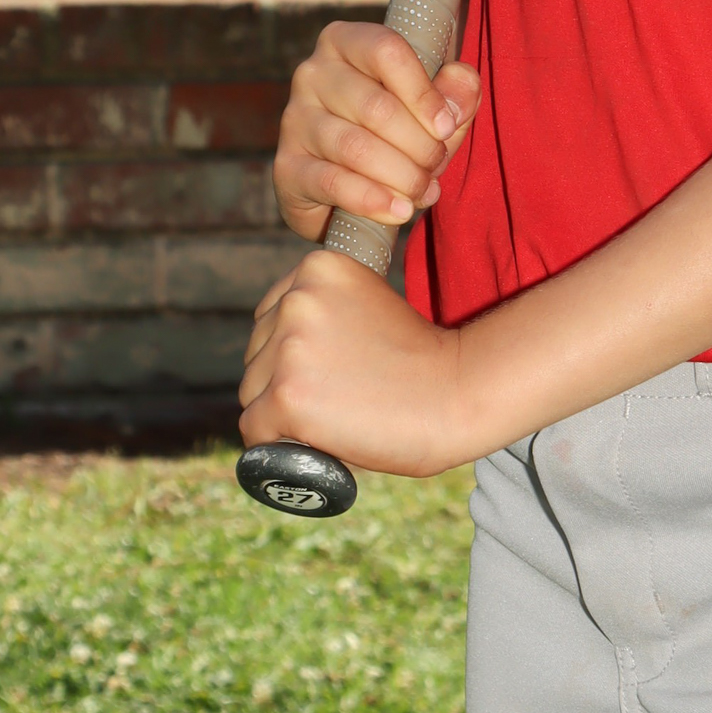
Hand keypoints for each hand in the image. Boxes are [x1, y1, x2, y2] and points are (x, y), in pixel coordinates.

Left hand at [238, 245, 472, 476]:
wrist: (458, 393)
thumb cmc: (422, 360)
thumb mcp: (368, 307)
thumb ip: (326, 313)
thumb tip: (280, 349)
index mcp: (319, 267)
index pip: (271, 316)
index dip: (293, 351)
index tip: (328, 371)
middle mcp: (298, 299)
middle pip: (258, 353)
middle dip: (285, 380)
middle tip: (336, 399)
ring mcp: (290, 347)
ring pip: (253, 391)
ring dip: (281, 412)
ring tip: (333, 419)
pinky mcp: (287, 395)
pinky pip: (254, 428)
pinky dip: (276, 445)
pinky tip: (310, 445)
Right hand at [272, 21, 480, 243]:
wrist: (350, 187)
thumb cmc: (400, 130)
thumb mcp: (435, 106)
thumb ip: (456, 91)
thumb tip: (460, 88)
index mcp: (346, 42)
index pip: (385, 51)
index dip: (422, 92)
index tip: (446, 127)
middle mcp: (312, 73)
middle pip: (375, 106)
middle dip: (418, 144)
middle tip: (437, 166)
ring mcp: (295, 119)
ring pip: (355, 147)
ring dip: (401, 175)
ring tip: (423, 190)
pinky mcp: (287, 166)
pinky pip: (333, 182)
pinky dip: (373, 199)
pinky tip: (399, 210)